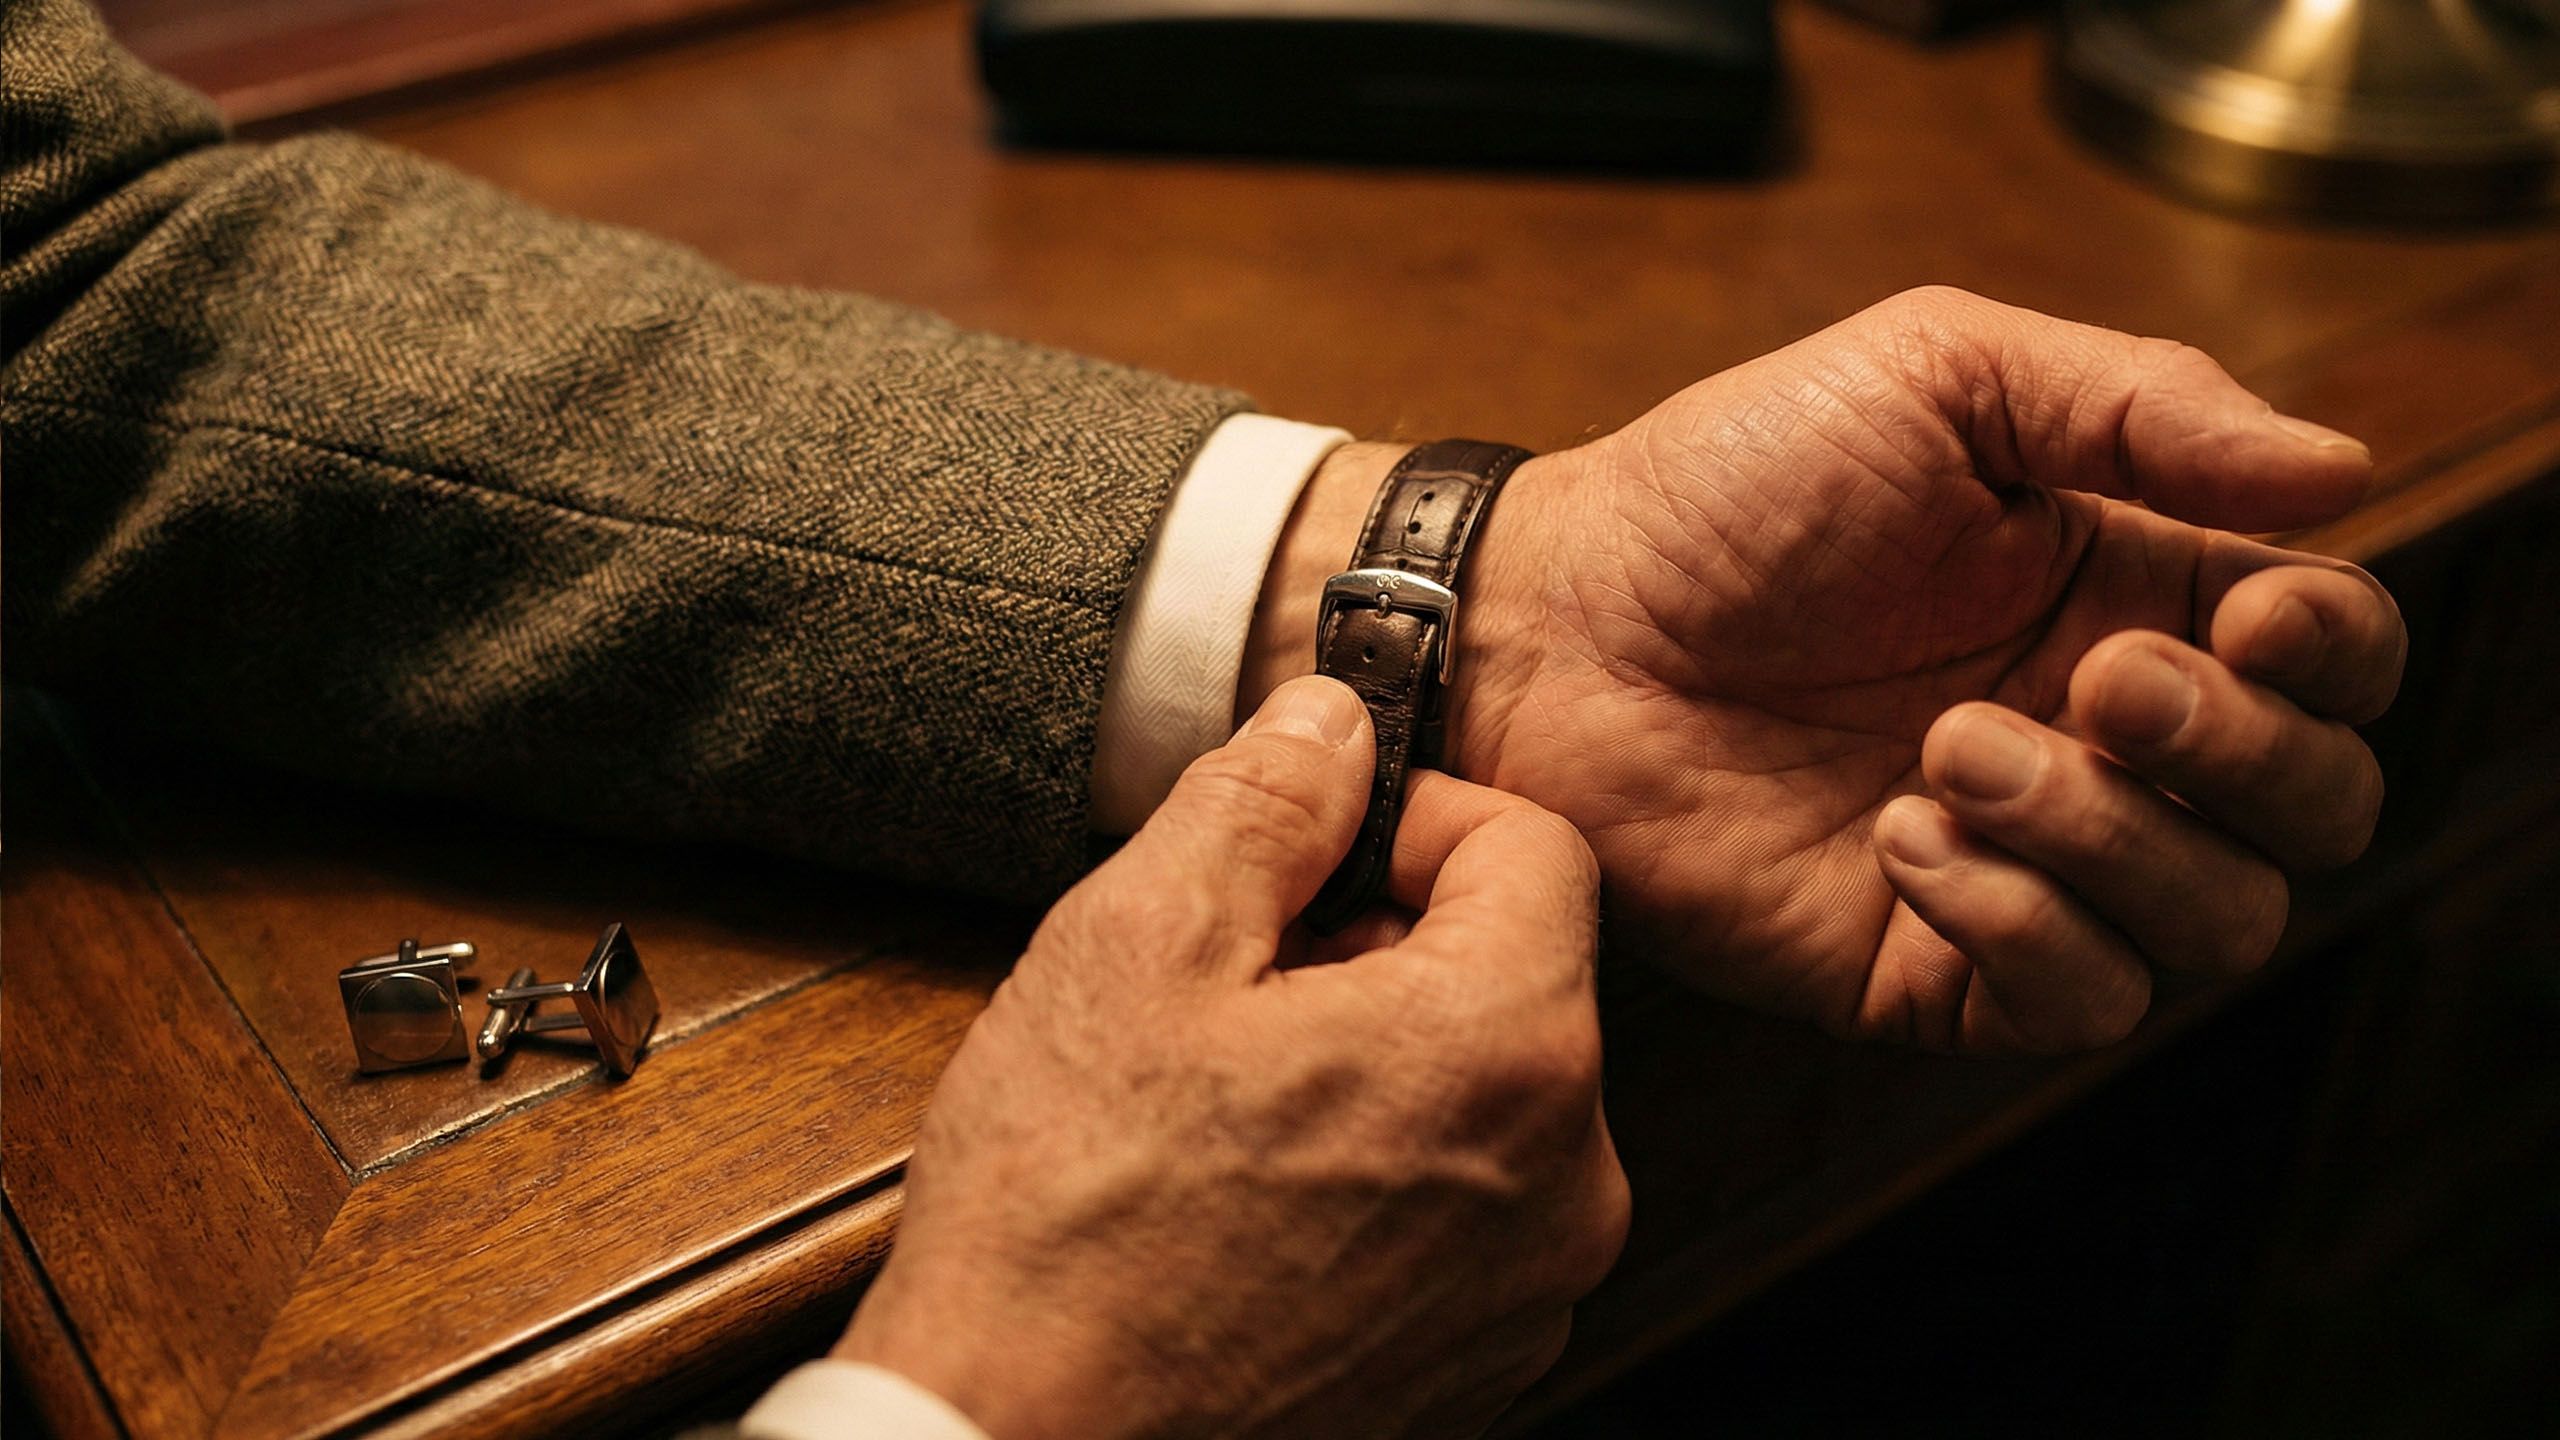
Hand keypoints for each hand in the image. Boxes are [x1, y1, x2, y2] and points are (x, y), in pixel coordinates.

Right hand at [835, 676, 1628, 1439]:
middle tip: (1237, 979)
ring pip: (1486, 1094)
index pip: (1536, 848)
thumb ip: (1264, 801)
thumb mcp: (1139, 945)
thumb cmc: (1070, 1224)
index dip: (1414, 817)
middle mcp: (1567, 1181)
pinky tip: (1250, 1193)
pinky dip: (1383, 1170)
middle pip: (1516, 976)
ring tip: (1227, 1099)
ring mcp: (1529, 1291)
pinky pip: (1465, 1208)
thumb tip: (1331, 725)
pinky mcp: (1479, 1367)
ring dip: (1378, 1058)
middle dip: (1385, 943)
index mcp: (1509, 1050)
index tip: (1314, 846)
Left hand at [1246, 288, 2405, 1053]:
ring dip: (2113, 837)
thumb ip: (2142, 400)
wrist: (1553, 619)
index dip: (2335, 653)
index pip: (2337, 659)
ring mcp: (2023, 861)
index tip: (2253, 616)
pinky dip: (2024, 929)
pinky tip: (1902, 839)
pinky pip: (2073, 1004)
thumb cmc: (1728, 486)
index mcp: (2131, 591)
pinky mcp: (1927, 966)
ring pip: (2215, 920)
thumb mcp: (1937, 373)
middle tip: (2096, 685)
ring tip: (1951, 751)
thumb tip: (2341, 471)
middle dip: (2240, 754)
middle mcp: (2101, 740)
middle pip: (2313, 806)